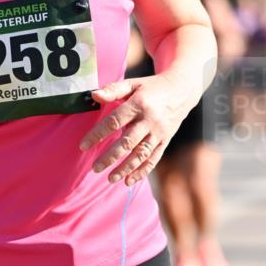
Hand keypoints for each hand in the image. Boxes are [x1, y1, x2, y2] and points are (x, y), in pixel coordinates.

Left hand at [79, 74, 194, 185]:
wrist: (181, 91)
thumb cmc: (150, 87)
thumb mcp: (133, 84)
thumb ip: (113, 90)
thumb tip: (94, 96)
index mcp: (138, 104)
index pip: (114, 121)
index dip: (98, 134)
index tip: (83, 146)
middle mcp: (149, 120)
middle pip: (127, 142)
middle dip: (110, 157)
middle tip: (95, 168)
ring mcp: (159, 133)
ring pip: (140, 154)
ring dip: (125, 168)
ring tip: (110, 178)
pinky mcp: (165, 141)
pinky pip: (153, 159)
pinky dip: (141, 172)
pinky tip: (128, 181)